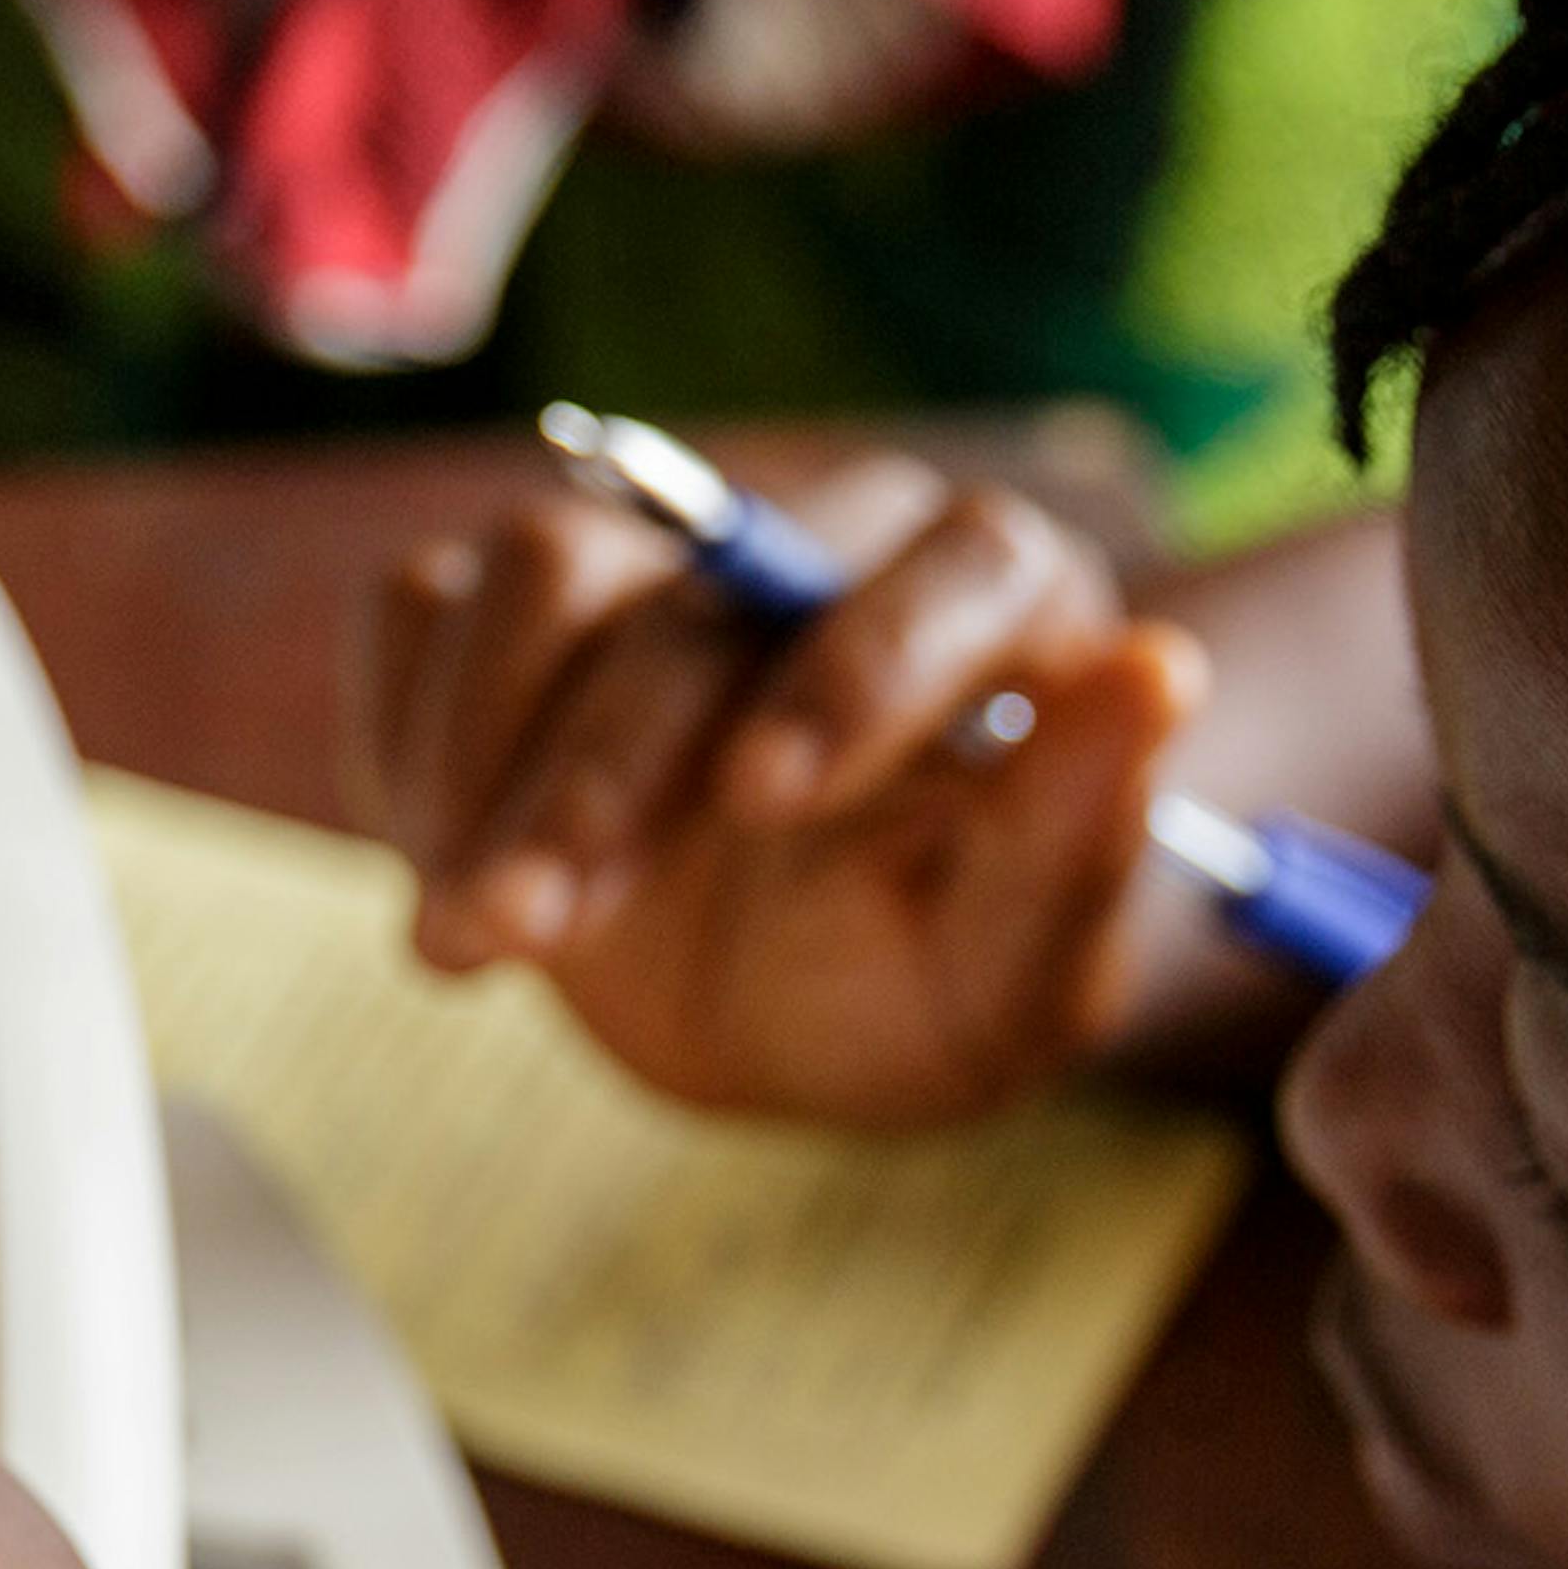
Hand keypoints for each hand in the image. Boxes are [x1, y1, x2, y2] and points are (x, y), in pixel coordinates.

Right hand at [344, 465, 1202, 1127]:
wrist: (778, 1017)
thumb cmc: (920, 988)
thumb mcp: (1017, 971)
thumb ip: (1079, 836)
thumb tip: (1162, 671)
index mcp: (998, 607)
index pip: (959, 563)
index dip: (858, 664)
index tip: (767, 802)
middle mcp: (823, 552)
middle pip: (705, 585)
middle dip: (605, 768)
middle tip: (530, 928)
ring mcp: (657, 565)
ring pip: (545, 573)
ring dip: (483, 758)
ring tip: (463, 939)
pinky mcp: (519, 613)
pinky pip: (420, 612)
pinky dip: (405, 741)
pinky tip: (438, 868)